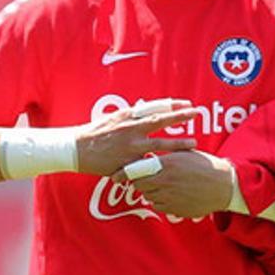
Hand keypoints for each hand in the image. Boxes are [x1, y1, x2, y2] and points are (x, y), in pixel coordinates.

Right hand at [75, 99, 198, 175]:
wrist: (76, 148)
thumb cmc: (95, 133)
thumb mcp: (113, 118)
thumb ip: (131, 116)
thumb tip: (147, 111)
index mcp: (127, 116)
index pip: (154, 107)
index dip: (172, 105)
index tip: (188, 104)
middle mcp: (131, 128)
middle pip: (161, 120)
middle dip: (181, 117)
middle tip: (198, 113)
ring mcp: (130, 146)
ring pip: (160, 144)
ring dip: (179, 144)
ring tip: (194, 144)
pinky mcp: (127, 162)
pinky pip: (147, 164)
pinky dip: (159, 166)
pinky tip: (173, 169)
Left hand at [114, 150, 233, 218]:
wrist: (224, 186)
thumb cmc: (204, 165)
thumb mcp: (184, 153)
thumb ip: (164, 154)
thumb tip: (148, 153)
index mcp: (167, 164)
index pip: (136, 169)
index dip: (123, 173)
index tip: (114, 176)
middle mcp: (166, 181)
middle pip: (139, 184)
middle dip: (139, 181)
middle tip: (145, 178)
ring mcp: (170, 197)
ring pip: (148, 196)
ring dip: (150, 191)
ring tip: (163, 184)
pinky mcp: (175, 209)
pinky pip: (158, 206)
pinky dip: (159, 201)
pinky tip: (171, 194)